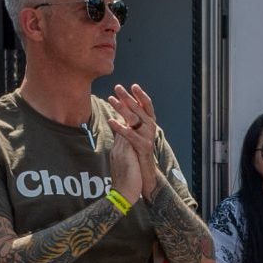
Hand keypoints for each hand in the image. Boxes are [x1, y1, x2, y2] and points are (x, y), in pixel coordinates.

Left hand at [108, 83, 160, 200]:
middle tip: (117, 87)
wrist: (144, 177)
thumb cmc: (137, 156)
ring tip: (111, 99)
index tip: (133, 86)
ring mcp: (148, 138)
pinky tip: (111, 120)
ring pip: (135, 120)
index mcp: (149, 126)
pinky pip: (130, 135)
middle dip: (128, 97)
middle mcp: (151, 130)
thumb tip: (123, 112)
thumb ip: (130, 125)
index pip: (146, 107)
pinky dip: (120, 127)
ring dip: (122, 108)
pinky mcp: (143, 148)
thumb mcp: (133, 138)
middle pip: (139, 109)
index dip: (140, 96)